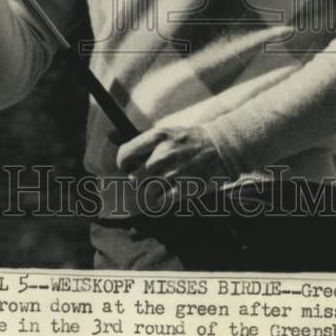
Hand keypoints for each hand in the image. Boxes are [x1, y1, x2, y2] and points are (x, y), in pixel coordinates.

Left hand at [114, 125, 228, 210]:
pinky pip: (162, 203)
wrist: (222, 145)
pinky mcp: (186, 188)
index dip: (124, 165)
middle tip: (146, 180)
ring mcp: (174, 172)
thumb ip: (142, 140)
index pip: (125, 155)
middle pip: (134, 178)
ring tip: (158, 188)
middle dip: (138, 181)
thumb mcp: (166, 131)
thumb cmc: (190, 139)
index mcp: (157, 137)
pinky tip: (165, 197)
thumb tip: (113, 138)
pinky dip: (160, 203)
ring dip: (149, 193)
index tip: (129, 167)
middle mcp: (163, 154)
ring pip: (146, 192)